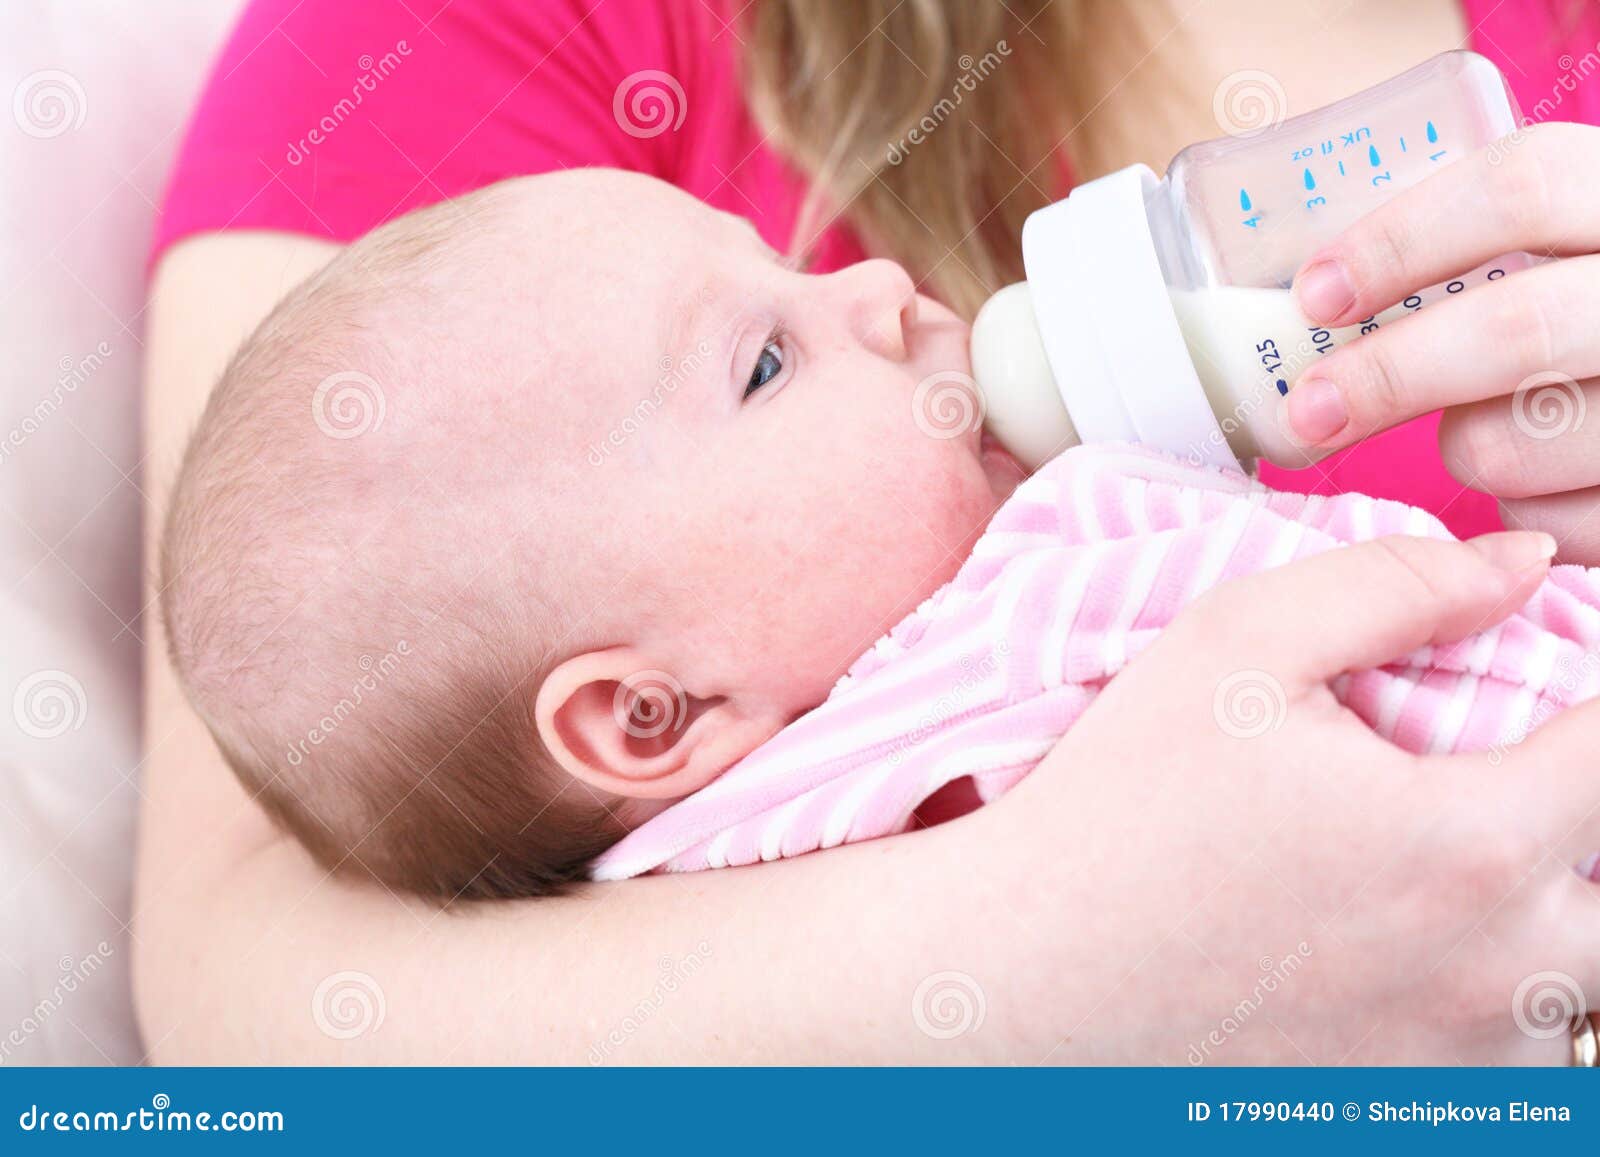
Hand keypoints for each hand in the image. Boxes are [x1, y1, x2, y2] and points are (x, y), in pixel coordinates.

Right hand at [999, 530, 1599, 1063]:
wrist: (1025, 971)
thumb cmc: (1119, 807)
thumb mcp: (1233, 645)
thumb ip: (1395, 584)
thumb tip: (1519, 568)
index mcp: (1470, 847)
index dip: (1599, 699)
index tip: (1561, 688)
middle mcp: (1497, 976)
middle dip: (1581, 829)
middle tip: (1504, 784)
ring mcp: (1458, 1064)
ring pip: (1580, 989)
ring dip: (1544, 923)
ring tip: (1438, 871)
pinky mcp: (1403, 1112)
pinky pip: (1510, 1061)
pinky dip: (1488, 999)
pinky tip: (1399, 953)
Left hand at [1285, 123, 1599, 562]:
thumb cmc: (1587, 330)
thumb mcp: (1561, 261)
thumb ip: (1474, 260)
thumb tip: (1314, 299)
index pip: (1526, 185)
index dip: (1403, 238)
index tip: (1316, 295)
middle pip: (1512, 328)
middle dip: (1387, 375)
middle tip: (1310, 409)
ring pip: (1507, 444)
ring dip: (1464, 448)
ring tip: (1488, 434)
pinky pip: (1544, 528)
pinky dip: (1521, 512)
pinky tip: (1552, 485)